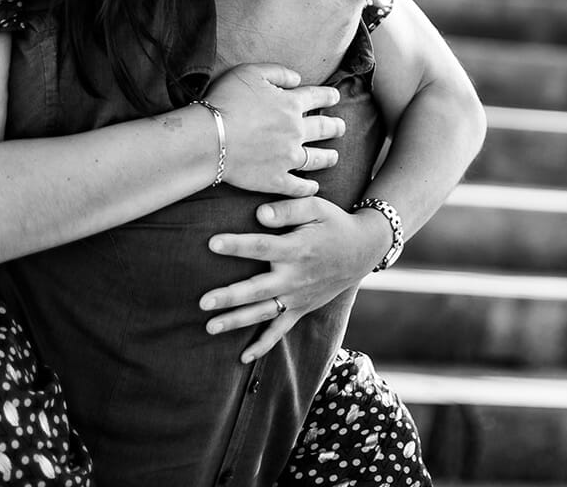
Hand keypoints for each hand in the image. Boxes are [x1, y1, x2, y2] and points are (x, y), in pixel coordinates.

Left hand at [197, 197, 385, 361]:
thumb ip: (288, 210)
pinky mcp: (301, 309)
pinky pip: (281, 330)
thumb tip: (259, 214)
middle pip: (258, 288)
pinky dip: (263, 345)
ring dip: (237, 321)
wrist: (363, 250)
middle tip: (203, 301)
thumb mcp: (316, 207)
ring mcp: (297, 297)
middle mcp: (295, 277)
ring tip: (210, 327)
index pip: (262, 247)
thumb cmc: (334, 223)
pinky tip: (243, 358)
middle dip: (229, 296)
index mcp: (297, 249)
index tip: (212, 243)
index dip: (237, 245)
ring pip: (263, 312)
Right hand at [205, 64, 342, 197]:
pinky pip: (298, 186)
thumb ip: (277, 72)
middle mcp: (296, 131)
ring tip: (334, 157)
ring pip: (316, 158)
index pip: (317, 97)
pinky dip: (308, 188)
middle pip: (323, 129)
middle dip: (335, 127)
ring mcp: (287, 157)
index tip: (335, 97)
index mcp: (291, 104)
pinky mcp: (275, 179)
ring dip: (328, 157)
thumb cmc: (227, 101)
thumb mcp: (251, 73)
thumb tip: (298, 79)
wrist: (211, 138)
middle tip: (341, 127)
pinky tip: (313, 187)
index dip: (328, 96)